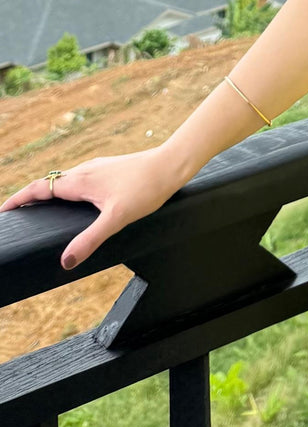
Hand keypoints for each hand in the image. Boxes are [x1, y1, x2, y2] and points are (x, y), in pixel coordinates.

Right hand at [0, 147, 182, 270]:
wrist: (171, 164)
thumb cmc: (146, 189)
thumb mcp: (116, 219)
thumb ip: (90, 239)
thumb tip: (64, 262)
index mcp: (80, 181)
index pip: (40, 188)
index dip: (19, 198)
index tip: (4, 210)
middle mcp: (85, 170)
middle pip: (49, 182)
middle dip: (30, 196)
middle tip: (17, 213)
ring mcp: (97, 167)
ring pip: (65, 179)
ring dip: (49, 191)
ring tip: (41, 208)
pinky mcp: (109, 168)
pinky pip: (79, 178)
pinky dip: (67, 189)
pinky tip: (78, 200)